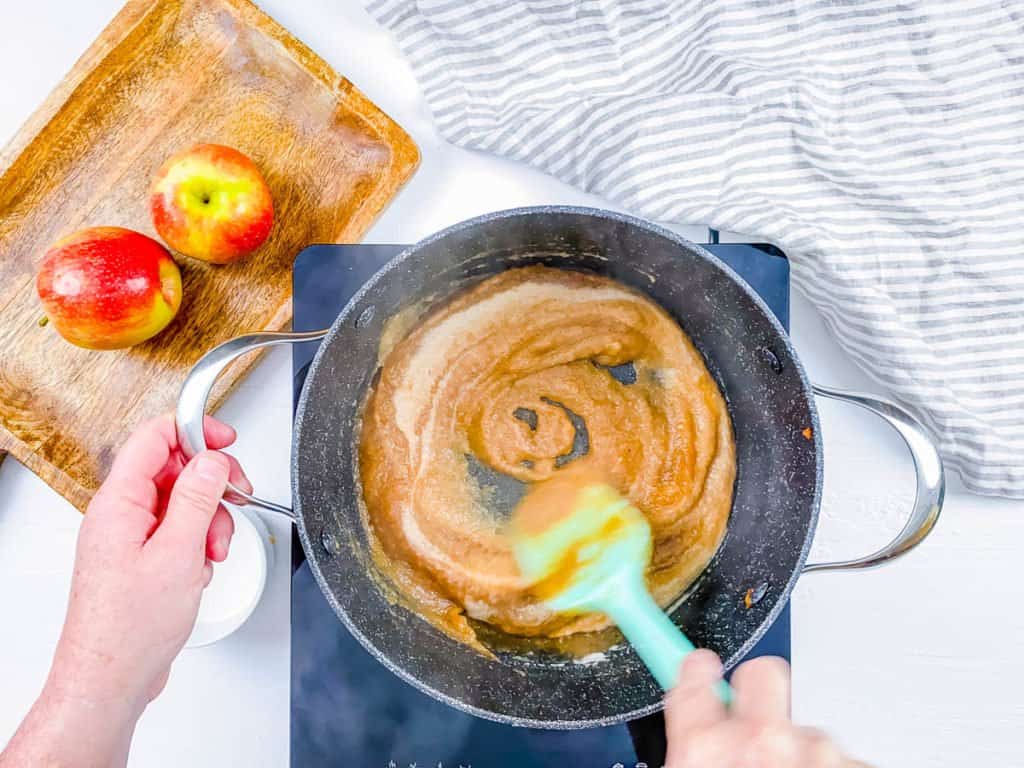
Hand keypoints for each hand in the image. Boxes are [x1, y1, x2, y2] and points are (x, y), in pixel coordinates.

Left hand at [0, 414, 249, 767]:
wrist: (109, 680)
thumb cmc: (129, 629)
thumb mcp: (178, 553)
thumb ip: (197, 499)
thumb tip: (212, 460)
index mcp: (119, 503)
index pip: (154, 438)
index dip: (195, 431)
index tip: (228, 440)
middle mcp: (119, 515)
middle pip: (172, 469)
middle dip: (211, 485)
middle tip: (237, 498)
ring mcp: (128, 538)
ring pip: (179, 502)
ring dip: (208, 520)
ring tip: (214, 550)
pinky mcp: (138, 559)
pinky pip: (175, 531)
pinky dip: (197, 543)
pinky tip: (200, 568)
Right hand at [666, 651, 862, 767]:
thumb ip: (696, 750)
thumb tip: (697, 728)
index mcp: (703, 748)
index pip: (694, 673)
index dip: (699, 668)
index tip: (701, 665)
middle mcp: (757, 740)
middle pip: (762, 672)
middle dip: (760, 686)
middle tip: (758, 714)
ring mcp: (810, 753)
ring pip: (806, 728)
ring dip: (800, 751)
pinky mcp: (853, 766)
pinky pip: (841, 758)